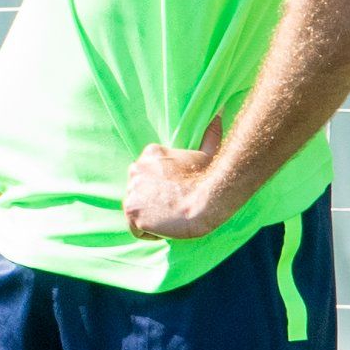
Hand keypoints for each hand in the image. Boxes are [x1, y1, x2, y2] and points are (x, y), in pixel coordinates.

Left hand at [123, 119, 234, 241]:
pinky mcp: (132, 212)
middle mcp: (135, 170)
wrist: (208, 199)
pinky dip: (150, 232)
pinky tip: (167, 227)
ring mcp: (131, 191)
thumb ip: (208, 136)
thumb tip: (218, 117)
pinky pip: (136, 229)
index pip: (146, 177)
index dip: (162, 189)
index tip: (177, 194)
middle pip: (139, 193)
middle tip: (175, 208)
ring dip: (153, 218)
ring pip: (137, 211)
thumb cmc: (210, 178)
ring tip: (173, 217)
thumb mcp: (207, 153)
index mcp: (150, 154)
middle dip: (154, 203)